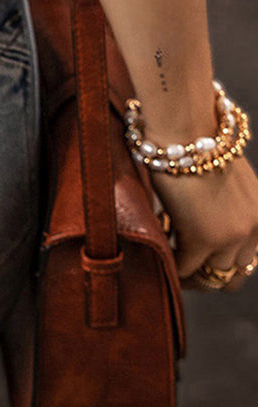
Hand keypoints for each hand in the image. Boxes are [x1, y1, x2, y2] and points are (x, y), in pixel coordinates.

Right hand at [149, 156, 257, 291]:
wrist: (185, 128)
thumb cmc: (197, 143)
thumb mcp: (225, 179)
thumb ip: (226, 206)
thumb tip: (203, 221)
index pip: (247, 259)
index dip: (220, 260)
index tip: (198, 254)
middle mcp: (253, 230)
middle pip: (233, 276)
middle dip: (208, 273)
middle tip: (183, 261)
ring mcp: (230, 236)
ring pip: (210, 277)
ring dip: (189, 271)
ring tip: (169, 251)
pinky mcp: (203, 238)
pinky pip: (184, 267)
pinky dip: (170, 260)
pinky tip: (160, 239)